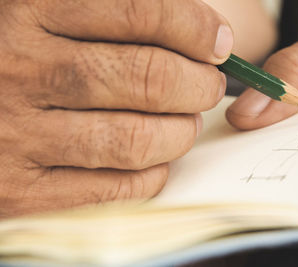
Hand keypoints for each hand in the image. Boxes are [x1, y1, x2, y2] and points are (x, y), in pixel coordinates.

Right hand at [0, 0, 232, 216]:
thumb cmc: (7, 52)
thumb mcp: (44, 10)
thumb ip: (110, 11)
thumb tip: (199, 30)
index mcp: (32, 8)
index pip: (142, 11)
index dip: (195, 27)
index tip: (219, 42)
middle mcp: (24, 69)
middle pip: (150, 79)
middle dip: (200, 85)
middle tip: (208, 86)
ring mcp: (19, 133)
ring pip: (137, 139)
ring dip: (182, 133)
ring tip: (187, 124)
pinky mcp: (20, 188)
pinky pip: (114, 187)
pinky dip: (152, 174)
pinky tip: (155, 159)